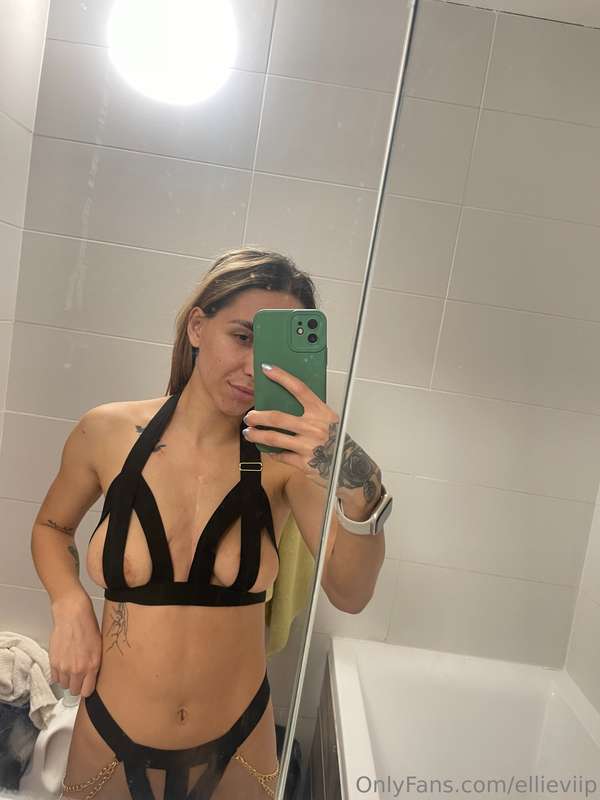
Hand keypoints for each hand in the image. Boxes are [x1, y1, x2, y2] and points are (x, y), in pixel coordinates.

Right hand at [50, 591, 102, 696]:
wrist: (73, 614)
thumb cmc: (87, 626)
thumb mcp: (99, 646)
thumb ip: (94, 663)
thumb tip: (92, 675)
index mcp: (93, 665)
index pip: (87, 691)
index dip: (86, 689)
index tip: (86, 685)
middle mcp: (78, 669)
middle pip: (74, 691)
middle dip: (77, 685)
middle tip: (78, 676)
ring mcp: (64, 667)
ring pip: (64, 685)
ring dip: (67, 679)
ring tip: (70, 667)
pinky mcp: (54, 662)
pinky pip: (55, 677)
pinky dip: (58, 673)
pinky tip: (63, 663)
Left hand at [242, 364, 340, 489]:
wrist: (350, 467)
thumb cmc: (336, 441)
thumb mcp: (329, 421)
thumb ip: (310, 413)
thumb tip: (283, 402)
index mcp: (321, 413)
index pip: (299, 389)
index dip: (282, 377)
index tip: (266, 369)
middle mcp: (315, 428)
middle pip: (278, 418)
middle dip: (259, 416)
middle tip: (250, 416)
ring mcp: (309, 446)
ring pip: (274, 438)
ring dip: (257, 435)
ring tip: (249, 433)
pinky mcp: (304, 463)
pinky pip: (281, 455)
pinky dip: (271, 452)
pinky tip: (267, 449)